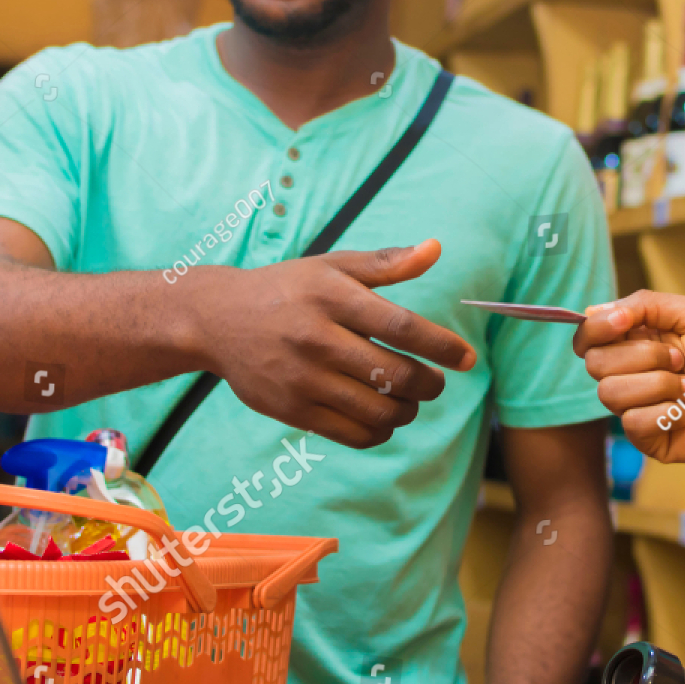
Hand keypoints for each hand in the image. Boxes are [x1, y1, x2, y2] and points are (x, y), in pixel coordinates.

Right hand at [189, 240, 475, 448]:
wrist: (217, 319)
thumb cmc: (287, 289)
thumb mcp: (332, 267)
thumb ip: (386, 263)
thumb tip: (436, 249)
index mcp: (332, 298)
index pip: (401, 327)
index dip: (442, 346)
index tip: (467, 358)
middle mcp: (316, 338)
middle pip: (394, 375)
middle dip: (429, 385)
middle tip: (436, 383)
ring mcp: (302, 378)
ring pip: (377, 411)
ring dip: (407, 411)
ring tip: (410, 400)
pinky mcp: (292, 410)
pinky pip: (352, 434)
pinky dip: (380, 432)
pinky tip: (384, 418)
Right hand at [571, 290, 684, 464]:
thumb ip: (643, 305)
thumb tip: (593, 312)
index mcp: (638, 340)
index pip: (589, 337)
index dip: (596, 330)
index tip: (624, 323)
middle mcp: (633, 373)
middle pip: (595, 364)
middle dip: (641, 356)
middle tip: (679, 358)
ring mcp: (640, 407)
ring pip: (610, 394)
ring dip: (658, 385)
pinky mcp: (651, 439)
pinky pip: (632, 424)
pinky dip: (666, 414)